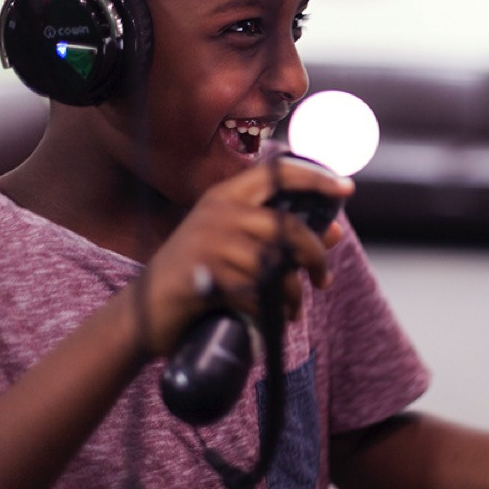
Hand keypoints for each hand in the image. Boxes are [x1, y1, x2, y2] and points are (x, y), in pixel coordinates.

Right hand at [136, 156, 353, 355]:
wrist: (142, 313)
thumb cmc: (198, 275)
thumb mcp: (237, 246)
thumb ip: (282, 236)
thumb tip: (336, 231)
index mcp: (225, 195)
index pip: (278, 171)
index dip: (316, 177)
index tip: (346, 188)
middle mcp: (217, 211)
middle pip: (287, 226)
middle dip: (314, 255)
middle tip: (323, 278)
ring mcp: (208, 241)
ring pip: (276, 263)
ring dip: (294, 291)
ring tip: (294, 307)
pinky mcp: (203, 275)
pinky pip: (258, 291)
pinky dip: (274, 309)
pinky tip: (276, 317)